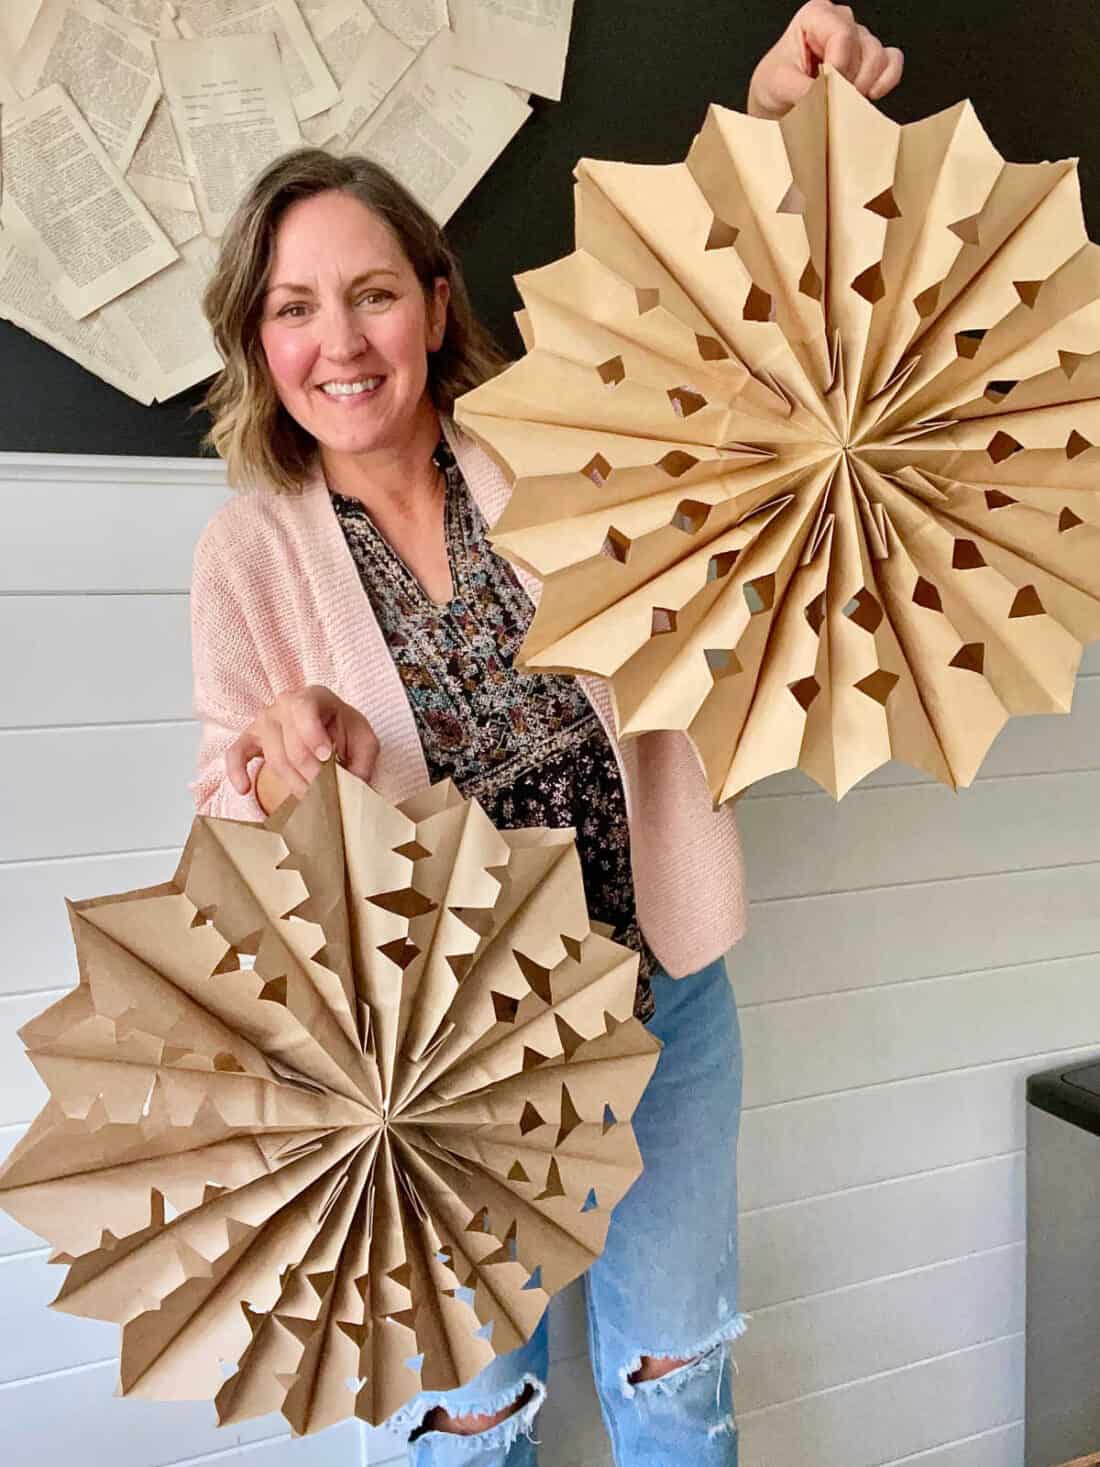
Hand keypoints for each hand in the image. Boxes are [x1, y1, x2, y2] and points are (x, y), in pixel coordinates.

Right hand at [225, 685, 378, 806]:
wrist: (323, 725)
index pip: (304, 709)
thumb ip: (363, 760)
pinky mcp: (249, 737)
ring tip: (311, 798)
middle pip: (292, 745)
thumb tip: (353, 787)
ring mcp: (264, 719)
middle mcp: (284, 703)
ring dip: (293, 784)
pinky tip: (244, 789)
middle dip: (311, 775)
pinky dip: (237, 772)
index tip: (328, 758)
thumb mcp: (364, 740)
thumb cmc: (343, 731)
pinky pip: (235, 754)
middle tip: (327, 792)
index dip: (313, 736)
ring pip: (274, 758)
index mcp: (313, 696)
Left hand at [747, 1, 903, 120]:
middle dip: (849, 81)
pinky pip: (893, 62)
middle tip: (829, 98)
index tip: (825, 89)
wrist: (778, 105)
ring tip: (841, 100)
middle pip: (863, 48)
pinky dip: (885, 81)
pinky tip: (869, 95)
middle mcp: (841, 22)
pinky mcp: (872, 58)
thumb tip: (825, 96)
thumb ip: (800, 88)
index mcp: (816, 15)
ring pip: (879, 58)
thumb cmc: (774, 86)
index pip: (842, 35)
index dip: (838, 67)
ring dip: (863, 86)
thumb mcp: (776, 85)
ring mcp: (859, 39)